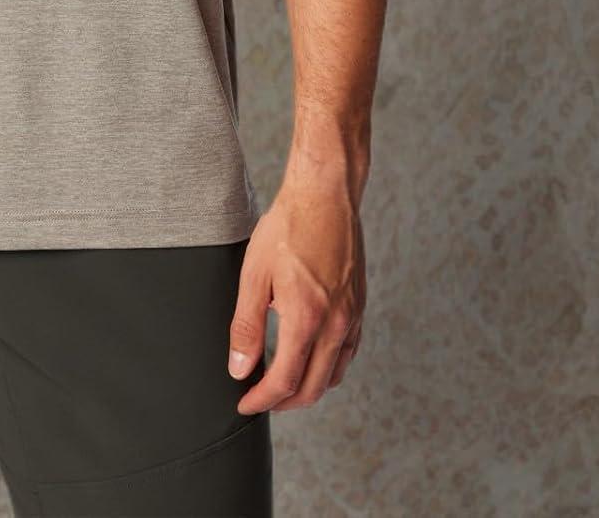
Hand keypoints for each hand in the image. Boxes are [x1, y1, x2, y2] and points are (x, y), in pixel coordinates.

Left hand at [226, 180, 365, 413]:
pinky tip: (311, 358)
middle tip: (258, 399)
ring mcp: (353, 317)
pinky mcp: (359, 306)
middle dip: (283, 402)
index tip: (244, 404)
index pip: (285, 381)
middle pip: (312, 387)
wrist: (325, 195)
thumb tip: (239, 368)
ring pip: (334, 374)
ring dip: (308, 388)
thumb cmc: (288, 227)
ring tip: (281, 383)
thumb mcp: (254, 274)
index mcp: (307, 319)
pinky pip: (348, 353)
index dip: (261, 400)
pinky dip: (328, 368)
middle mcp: (336, 324)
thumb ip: (246, 325)